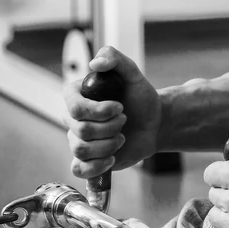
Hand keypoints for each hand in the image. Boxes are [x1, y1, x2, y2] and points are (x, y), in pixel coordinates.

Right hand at [63, 46, 160, 178]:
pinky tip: (112, 158)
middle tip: (125, 121)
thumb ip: (114, 58)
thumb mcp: (132, 73)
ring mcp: (79, 140)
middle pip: (81, 130)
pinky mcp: (88, 160)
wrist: (155, 124)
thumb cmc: (141, 98)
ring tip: (122, 138)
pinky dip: (96, 166)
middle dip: (110, 127)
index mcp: (77, 96)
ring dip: (108, 145)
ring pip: (81, 150)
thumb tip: (95, 63)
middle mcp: (74, 119)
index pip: (73, 106)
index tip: (120, 107)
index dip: (98, 111)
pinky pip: (78, 169)